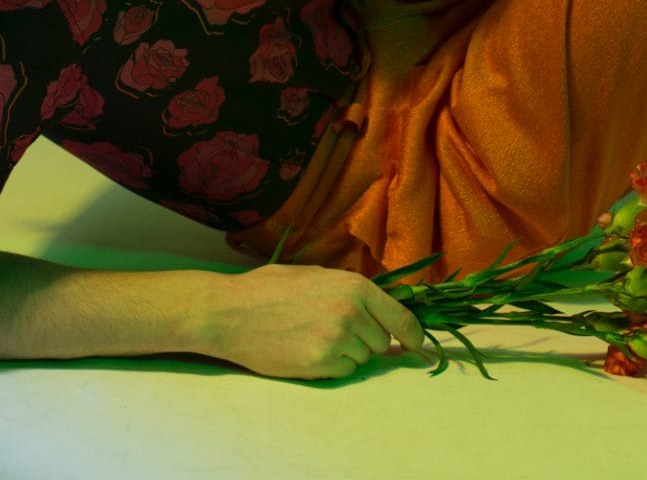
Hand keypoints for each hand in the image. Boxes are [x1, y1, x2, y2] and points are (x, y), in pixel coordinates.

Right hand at [199, 262, 424, 379]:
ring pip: (363, 358)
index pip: (402, 319)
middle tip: (334, 328)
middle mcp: (352, 313)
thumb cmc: (269, 288)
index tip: (415, 345)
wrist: (231, 312)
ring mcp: (337, 340)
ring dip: (348, 352)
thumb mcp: (315, 274)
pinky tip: (306, 350)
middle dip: (365, 338)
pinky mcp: (321, 365)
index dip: (413, 336)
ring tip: (315, 336)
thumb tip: (380, 306)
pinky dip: (331, 365)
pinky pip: (343, 371)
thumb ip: (349, 289)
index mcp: (354, 286)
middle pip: (381, 341)